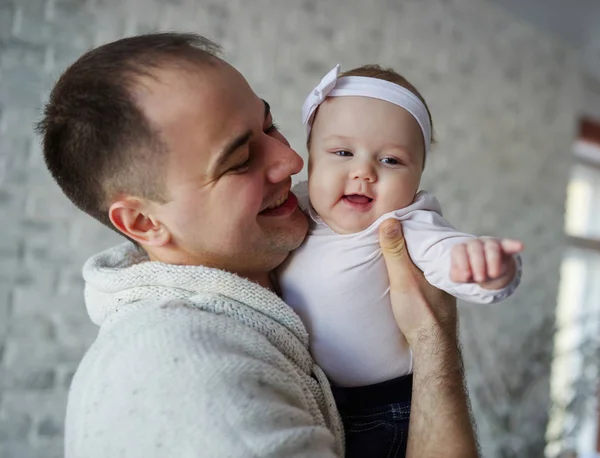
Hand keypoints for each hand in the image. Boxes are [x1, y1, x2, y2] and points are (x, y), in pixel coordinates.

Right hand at [379, 219, 479, 456]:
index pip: (424, 231)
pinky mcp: (432, 291)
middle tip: (391, 222)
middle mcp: (440, 267)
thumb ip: (396, 251)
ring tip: (393, 240)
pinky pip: (423, 268)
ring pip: (424, 257)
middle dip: (410, 232)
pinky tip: (403, 265)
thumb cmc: (420, 313)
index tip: (394, 212)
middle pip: (424, 243)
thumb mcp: (403, 278)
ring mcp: (437, 279)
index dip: (410, 221)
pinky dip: (413, 262)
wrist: (432, 346)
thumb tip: (390, 220)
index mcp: (436, 259)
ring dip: (411, 248)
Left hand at [450, 238, 522, 289]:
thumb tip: (465, 275)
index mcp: (461, 249)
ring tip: (493, 274)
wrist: (485, 272)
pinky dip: (514, 245)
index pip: (459, 251)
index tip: (466, 276)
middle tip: (480, 279)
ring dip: (492, 260)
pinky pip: (509, 244)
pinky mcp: (505, 247)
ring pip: (492, 247)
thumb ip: (458, 276)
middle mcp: (475, 244)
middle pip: (475, 248)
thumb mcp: (460, 277)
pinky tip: (520, 246)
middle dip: (478, 263)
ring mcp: (490, 244)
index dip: (462, 263)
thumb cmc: (469, 273)